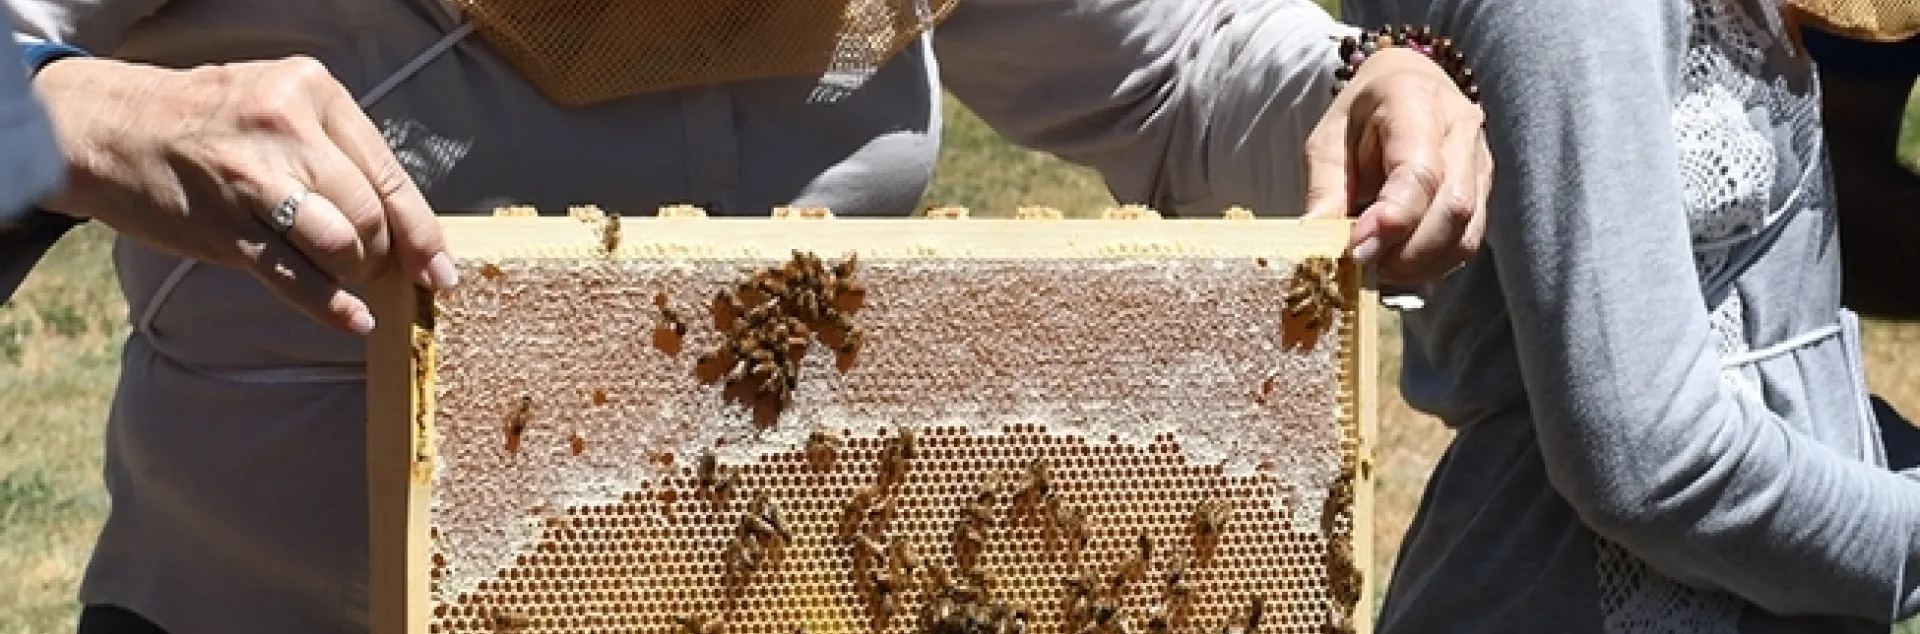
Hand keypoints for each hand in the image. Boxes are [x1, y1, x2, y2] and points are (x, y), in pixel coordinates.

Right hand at [32, 55, 457, 334]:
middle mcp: (286, 129)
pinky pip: (294, 277)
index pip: (388, 172)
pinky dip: (332, 306)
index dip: (422, 229)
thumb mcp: (279, 103)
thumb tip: (402, 221)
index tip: (440, 268)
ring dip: (356, 272)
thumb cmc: (208, 121)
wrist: (107, 128)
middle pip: (369, 213)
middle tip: (375, 267)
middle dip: (383, 254)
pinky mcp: (223, 226)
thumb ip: (337, 149)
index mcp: (312, 91)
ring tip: (350, 277)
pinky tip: (353, 320)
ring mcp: (252, 179)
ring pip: (340, 244)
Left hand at [1303, 47, 1491, 287]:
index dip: (1391, 220)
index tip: (1357, 250)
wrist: (1406, 86)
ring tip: (1377, 266)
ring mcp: (1480, 161)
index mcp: (1415, 103)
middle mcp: (1461, 130)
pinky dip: (1431, 263)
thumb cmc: (1361, 115)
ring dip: (1418, 264)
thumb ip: (1324, 190)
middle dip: (1404, 252)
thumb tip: (1317, 243)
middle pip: (1451, 208)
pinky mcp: (1484, 190)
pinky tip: (1399, 260)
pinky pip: (1466, 241)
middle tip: (1362, 266)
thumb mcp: (1328, 141)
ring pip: (1465, 233)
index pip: (1419, 172)